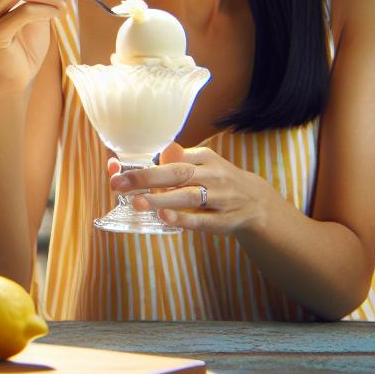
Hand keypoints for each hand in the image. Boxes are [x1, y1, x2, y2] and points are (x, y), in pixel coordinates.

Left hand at [108, 144, 270, 235]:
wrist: (256, 203)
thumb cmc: (217, 181)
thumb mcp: (203, 163)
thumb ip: (178, 159)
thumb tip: (154, 153)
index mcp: (205, 157)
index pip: (173, 158)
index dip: (145, 165)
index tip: (118, 170)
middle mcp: (213, 175)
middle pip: (179, 174)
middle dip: (147, 178)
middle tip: (119, 184)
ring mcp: (220, 198)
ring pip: (189, 197)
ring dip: (162, 200)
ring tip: (137, 202)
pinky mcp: (224, 220)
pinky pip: (202, 220)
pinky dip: (183, 219)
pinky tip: (164, 218)